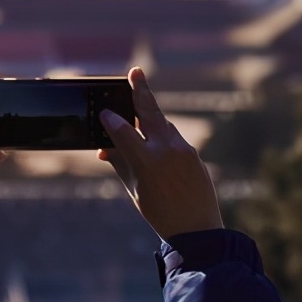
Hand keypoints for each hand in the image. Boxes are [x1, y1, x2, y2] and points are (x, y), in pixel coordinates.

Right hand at [99, 67, 223, 240]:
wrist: (198, 229)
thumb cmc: (159, 213)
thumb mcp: (134, 189)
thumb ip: (120, 163)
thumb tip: (104, 148)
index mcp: (147, 161)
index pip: (123, 131)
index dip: (111, 120)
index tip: (103, 112)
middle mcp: (167, 150)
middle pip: (150, 112)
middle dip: (140, 90)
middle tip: (135, 71)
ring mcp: (183, 149)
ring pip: (163, 125)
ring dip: (150, 119)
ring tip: (138, 114)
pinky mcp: (194, 153)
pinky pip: (174, 139)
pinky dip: (163, 137)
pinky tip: (156, 145)